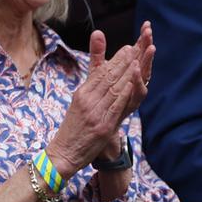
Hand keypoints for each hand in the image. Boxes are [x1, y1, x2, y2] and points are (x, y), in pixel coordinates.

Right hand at [49, 29, 150, 176]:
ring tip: (137, 60)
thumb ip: (91, 90)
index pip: (100, 73)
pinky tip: (133, 84)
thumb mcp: (79, 105)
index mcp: (81, 94)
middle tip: (134, 48)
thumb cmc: (73, 129)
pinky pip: (115, 107)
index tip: (127, 49)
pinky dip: (124, 94)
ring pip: (113, 89)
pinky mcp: (103, 126)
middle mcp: (87, 101)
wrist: (64, 153)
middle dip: (122, 62)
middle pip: (107, 78)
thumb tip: (101, 76)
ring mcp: (95, 113)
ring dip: (126, 74)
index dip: (115, 60)